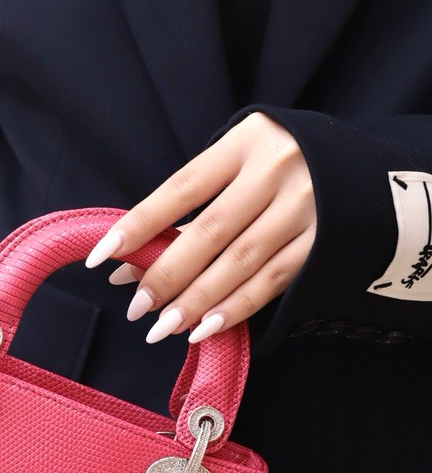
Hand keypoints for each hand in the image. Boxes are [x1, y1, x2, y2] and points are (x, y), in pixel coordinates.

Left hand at [85, 112, 315, 341]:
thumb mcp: (243, 163)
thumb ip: (195, 205)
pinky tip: (204, 329)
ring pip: (238, 263)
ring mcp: (304, 207)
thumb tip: (130, 262)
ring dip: (195, 301)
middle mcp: (275, 172)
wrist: (371, 173)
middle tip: (136, 309)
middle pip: (209, 232)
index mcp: (245, 143)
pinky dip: (234, 308)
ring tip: (162, 328)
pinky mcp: (323, 242)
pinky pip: (271, 281)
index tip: (101, 257)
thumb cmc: (283, 168)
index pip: (179, 190)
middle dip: (166, 276)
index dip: (137, 225)